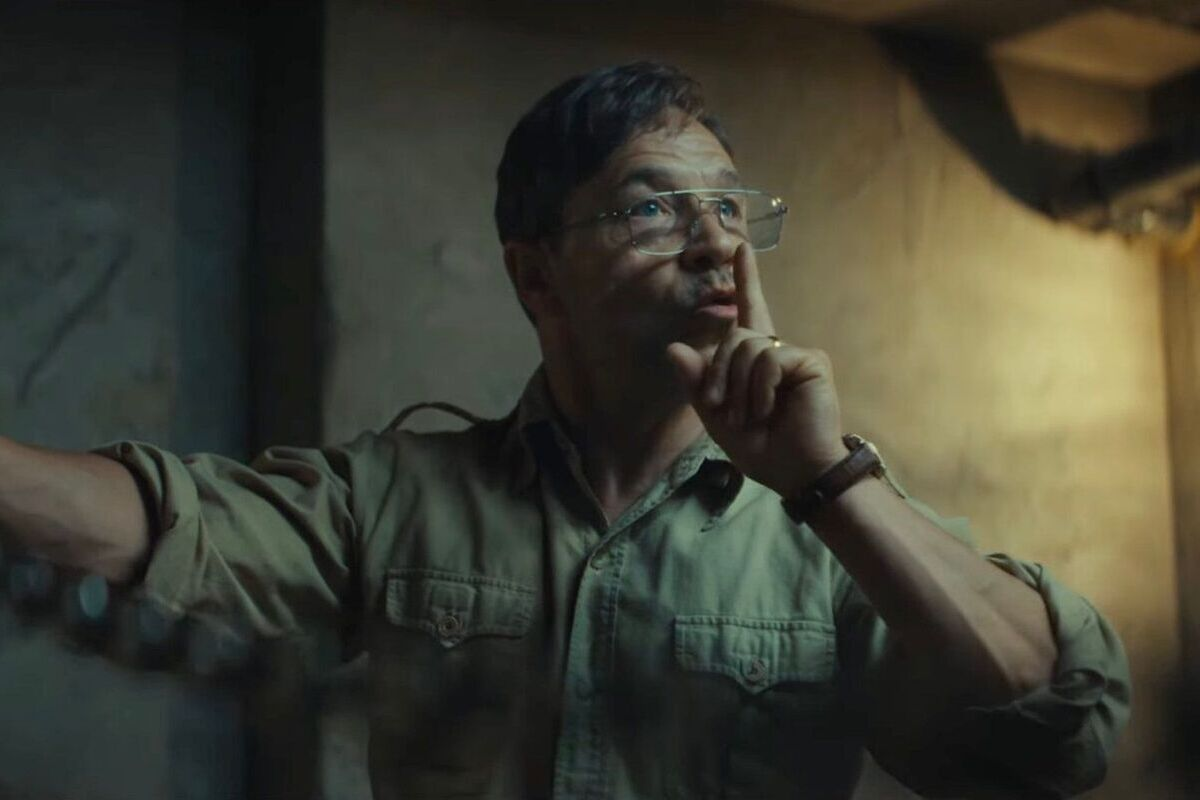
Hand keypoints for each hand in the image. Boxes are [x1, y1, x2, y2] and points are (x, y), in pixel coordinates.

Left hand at [666, 244, 847, 498]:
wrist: (793, 470)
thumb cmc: (760, 447)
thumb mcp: (716, 416)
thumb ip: (697, 382)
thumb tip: (673, 348)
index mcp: (754, 361)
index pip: (747, 312)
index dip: (746, 278)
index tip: (741, 246)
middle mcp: (775, 350)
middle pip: (733, 337)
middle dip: (720, 375)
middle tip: (727, 410)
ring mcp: (795, 354)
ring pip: (747, 346)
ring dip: (739, 387)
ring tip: (752, 414)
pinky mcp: (810, 360)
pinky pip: (768, 359)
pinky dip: (759, 388)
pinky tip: (771, 407)